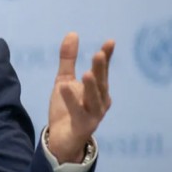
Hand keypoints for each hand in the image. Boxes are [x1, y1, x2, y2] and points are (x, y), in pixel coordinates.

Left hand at [47, 32, 114, 163]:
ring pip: (94, 100)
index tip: (110, 42)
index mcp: (97, 90)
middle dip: (101, 70)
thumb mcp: (64, 79)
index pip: (103, 71)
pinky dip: (72, 101)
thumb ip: (68, 59)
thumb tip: (73, 33)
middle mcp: (100, 101)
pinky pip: (78, 112)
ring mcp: (93, 115)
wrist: (61, 138)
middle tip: (99, 54)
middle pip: (101, 84)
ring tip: (87, 73)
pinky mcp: (82, 125)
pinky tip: (64, 88)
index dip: (107, 57)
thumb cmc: (66, 107)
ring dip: (92, 87)